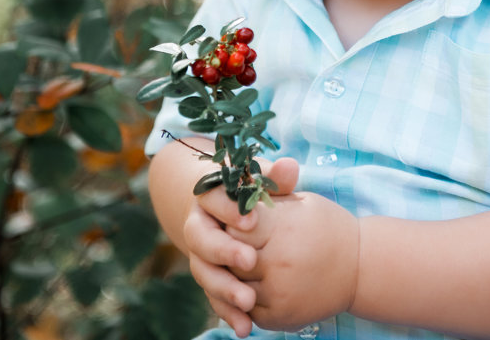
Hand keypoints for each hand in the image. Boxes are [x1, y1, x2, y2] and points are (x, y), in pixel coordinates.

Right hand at [183, 157, 300, 336]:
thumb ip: (274, 176)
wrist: (227, 214)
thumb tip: (290, 166)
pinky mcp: (210, 279)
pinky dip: (228, 313)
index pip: (212, 199)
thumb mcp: (260, 179)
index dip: (228, 209)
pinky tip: (245, 327)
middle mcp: (199, 227)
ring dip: (225, 290)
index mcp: (208, 197)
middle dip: (224, 251)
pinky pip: (214, 297)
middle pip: (202, 240)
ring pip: (204, 273)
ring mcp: (201, 256)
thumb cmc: (250, 191)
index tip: (252, 220)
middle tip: (250, 261)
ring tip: (249, 303)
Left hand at [226, 189, 359, 331]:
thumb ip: (268, 194)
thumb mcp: (302, 201)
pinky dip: (245, 297)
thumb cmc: (326, 227)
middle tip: (235, 242)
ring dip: (234, 275)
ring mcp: (278, 293)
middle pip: (229, 256)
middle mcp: (278, 262)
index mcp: (282, 228)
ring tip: (245, 263)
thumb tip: (240, 179)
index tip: (237, 221)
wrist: (360, 269)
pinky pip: (245, 308)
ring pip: (233, 284)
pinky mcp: (278, 317)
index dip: (232, 222)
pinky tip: (258, 283)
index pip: (233, 224)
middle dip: (228, 249)